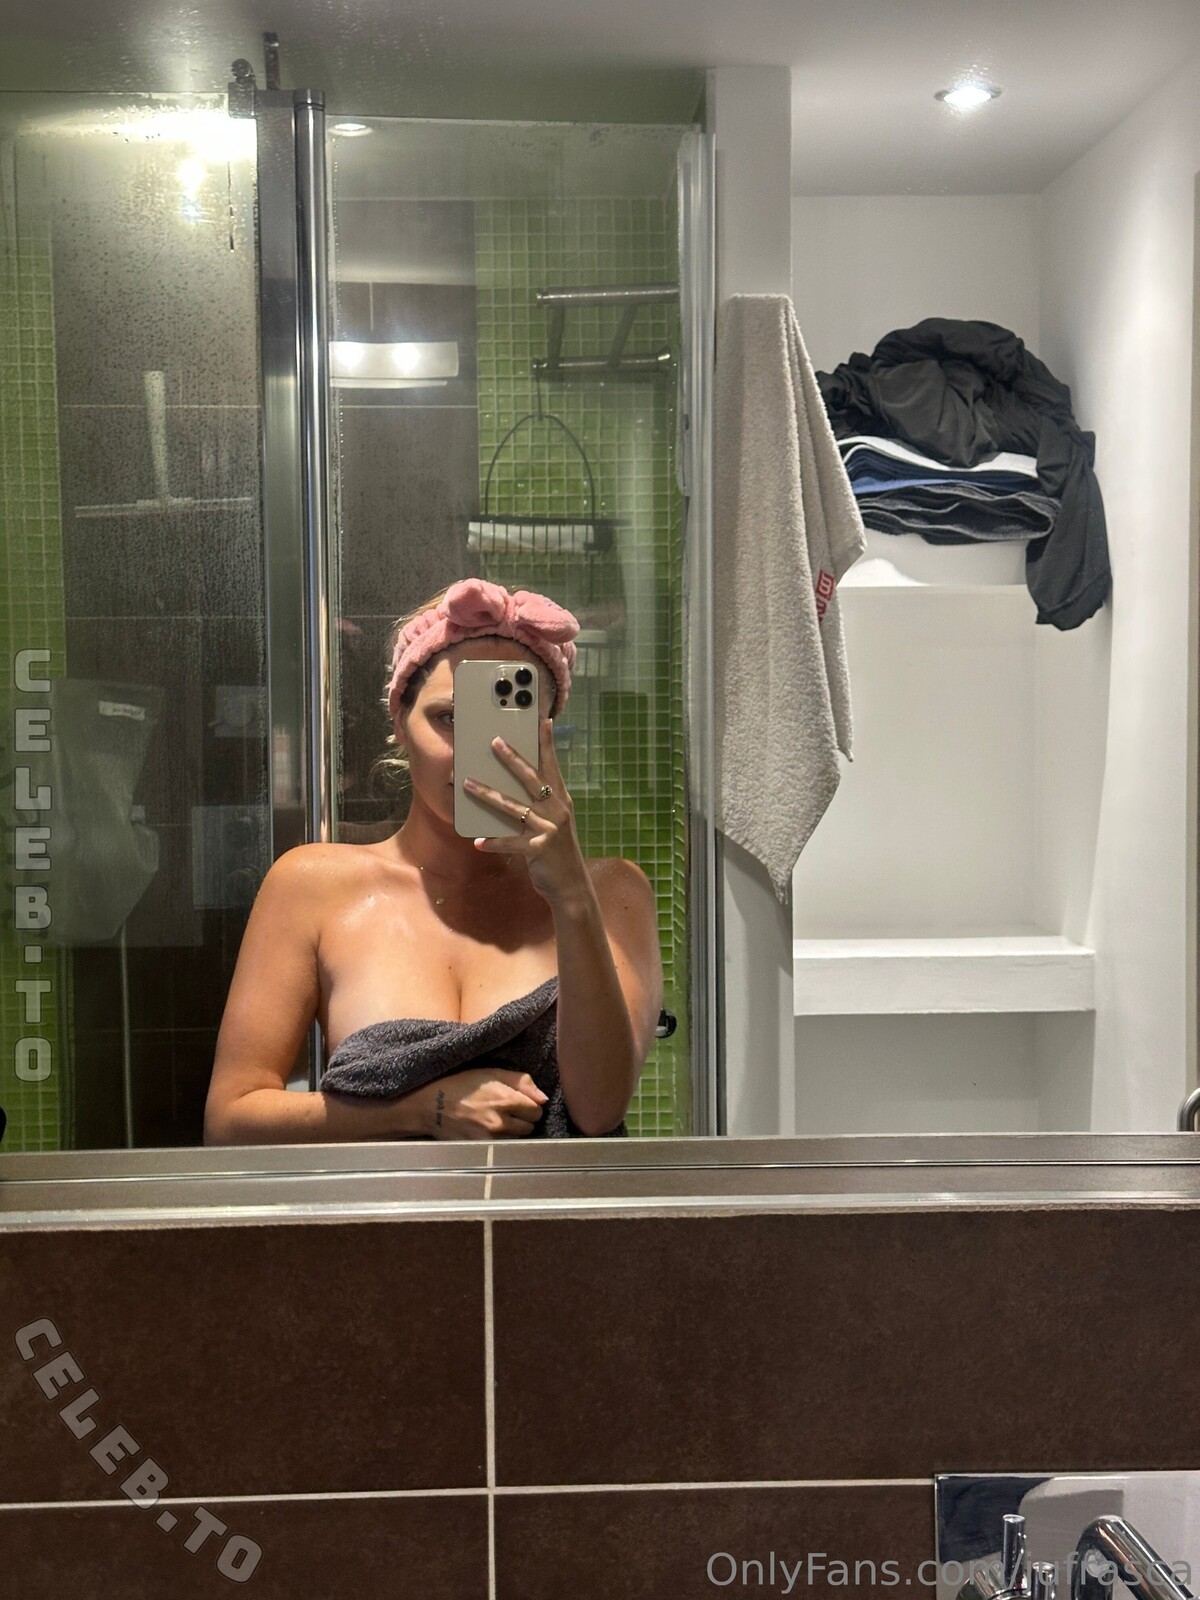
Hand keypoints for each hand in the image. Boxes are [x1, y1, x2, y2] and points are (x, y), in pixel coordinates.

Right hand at [414, 1067, 548, 1139]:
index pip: (537, 1111)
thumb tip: (543, 1099)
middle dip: (523, 1119)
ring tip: (498, 1122)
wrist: (431, 1106)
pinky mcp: (482, 1150)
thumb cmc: (462, 1085)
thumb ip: (522, 1082)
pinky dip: (502, 1142)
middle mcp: (501, 1122)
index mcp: (505, 1100)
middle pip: (530, 1127)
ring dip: (513, 1132)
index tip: (519, 1103)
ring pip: (518, 1139)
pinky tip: (490, 1132)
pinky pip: (504, 1148)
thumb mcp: (492, 1072)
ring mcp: (491, 1139)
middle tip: (508, 1112)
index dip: (530, 1105)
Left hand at [462, 718, 590, 907]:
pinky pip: (511, 842)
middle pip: (531, 779)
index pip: (552, 765)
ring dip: (488, 795)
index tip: (543, 721)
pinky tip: (478, 841)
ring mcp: (549, 828)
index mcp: (560, 800)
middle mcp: (557, 809)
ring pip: (513, 806)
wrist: (571, 885)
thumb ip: (540, 805)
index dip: (547, 743)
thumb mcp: (554, 823)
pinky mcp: (539, 848)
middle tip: (494, 741)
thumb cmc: (558, 851)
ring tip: (467, 784)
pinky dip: (493, 842)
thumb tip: (514, 788)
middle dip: (512, 758)